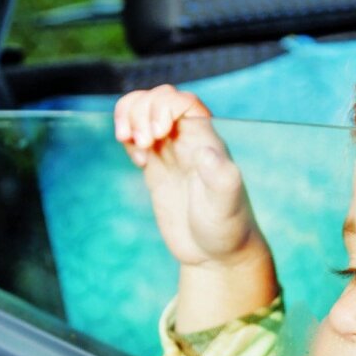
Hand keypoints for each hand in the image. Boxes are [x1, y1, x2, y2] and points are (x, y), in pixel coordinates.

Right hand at [114, 84, 266, 269]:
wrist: (217, 255)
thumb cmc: (228, 230)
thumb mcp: (226, 206)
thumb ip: (220, 178)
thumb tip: (205, 152)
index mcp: (207, 141)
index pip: (182, 101)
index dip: (164, 106)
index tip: (157, 133)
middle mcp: (189, 142)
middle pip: (159, 100)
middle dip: (142, 112)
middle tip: (143, 144)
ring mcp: (171, 154)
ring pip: (144, 112)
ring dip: (129, 118)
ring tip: (130, 143)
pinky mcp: (156, 168)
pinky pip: (137, 136)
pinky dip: (128, 137)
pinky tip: (137, 160)